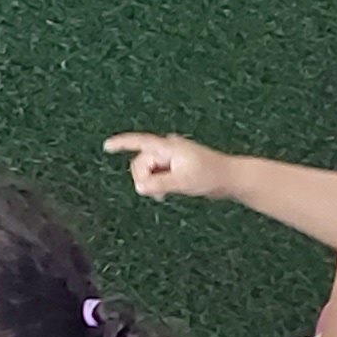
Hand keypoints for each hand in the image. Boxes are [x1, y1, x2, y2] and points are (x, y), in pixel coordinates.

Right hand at [105, 131, 230, 200]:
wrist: (231, 178)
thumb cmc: (210, 176)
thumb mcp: (182, 182)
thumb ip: (158, 184)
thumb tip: (139, 187)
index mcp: (169, 147)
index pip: (139, 142)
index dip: (121, 143)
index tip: (106, 146)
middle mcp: (168, 149)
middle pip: (141, 162)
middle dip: (144, 178)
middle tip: (160, 194)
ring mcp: (172, 157)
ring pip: (149, 170)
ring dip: (152, 183)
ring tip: (167, 194)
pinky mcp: (176, 166)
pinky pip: (158, 174)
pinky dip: (159, 183)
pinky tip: (168, 192)